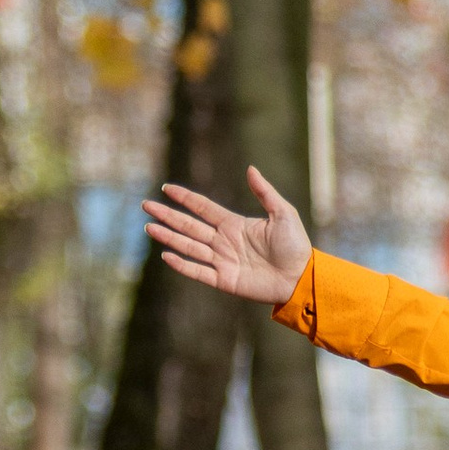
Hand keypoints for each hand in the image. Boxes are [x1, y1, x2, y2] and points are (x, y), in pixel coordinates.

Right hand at [142, 168, 311, 308]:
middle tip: (146, 205)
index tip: (167, 188)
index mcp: (234, 224)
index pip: (203, 207)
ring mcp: (222, 261)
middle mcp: (223, 241)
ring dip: (168, 236)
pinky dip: (182, 264)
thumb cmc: (296, 246)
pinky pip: (198, 271)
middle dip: (168, 215)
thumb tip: (250, 168)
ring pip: (188, 246)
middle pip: (189, 225)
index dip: (185, 198)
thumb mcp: (283, 213)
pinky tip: (166, 255)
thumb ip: (264, 192)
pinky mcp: (224, 280)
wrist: (302, 277)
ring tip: (149, 226)